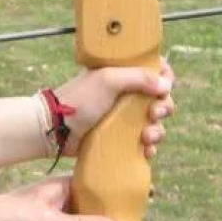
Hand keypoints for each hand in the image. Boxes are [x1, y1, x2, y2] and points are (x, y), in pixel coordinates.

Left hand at [52, 56, 175, 158]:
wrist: (54, 130)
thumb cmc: (78, 101)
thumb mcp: (107, 80)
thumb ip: (138, 77)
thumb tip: (166, 85)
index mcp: (122, 74)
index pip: (153, 69)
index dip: (165, 76)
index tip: (166, 85)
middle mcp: (125, 94)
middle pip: (159, 98)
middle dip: (164, 106)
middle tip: (154, 112)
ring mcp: (122, 117)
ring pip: (154, 123)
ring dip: (158, 130)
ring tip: (147, 136)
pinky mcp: (119, 138)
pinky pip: (143, 143)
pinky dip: (149, 147)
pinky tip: (146, 151)